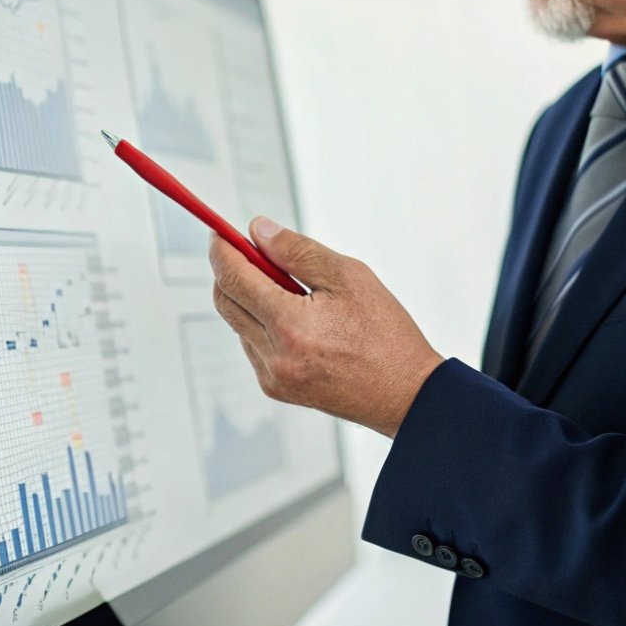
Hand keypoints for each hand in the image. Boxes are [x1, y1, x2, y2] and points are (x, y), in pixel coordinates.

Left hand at [208, 217, 444, 437]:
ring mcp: (273, 377)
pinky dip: (262, 324)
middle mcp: (274, 356)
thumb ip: (296, 250)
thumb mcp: (348, 276)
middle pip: (225, 302)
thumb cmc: (385, 333)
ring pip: (238, 324)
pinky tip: (297, 318)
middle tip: (247, 250)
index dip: (222, 250)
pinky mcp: (278, 389)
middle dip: (229, 271)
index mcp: (290, 325)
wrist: (406, 394)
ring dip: (249, 298)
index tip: (219, 232)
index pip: (234, 279)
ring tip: (292, 289)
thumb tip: (257, 231)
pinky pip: (254, 346)